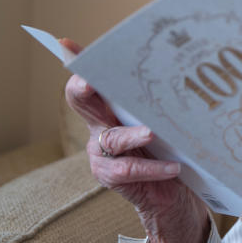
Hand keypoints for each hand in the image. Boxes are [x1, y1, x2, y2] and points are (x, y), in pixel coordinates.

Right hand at [61, 38, 209, 242]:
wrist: (173, 196)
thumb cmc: (170, 149)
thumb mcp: (166, 120)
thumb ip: (161, 98)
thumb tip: (173, 59)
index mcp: (109, 107)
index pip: (88, 80)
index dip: (77, 64)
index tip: (67, 46)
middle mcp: (99, 126)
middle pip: (82, 101)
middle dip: (85, 88)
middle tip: (92, 81)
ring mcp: (101, 153)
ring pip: (112, 138)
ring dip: (133, 135)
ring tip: (152, 133)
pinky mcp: (111, 177)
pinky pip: (129, 169)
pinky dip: (153, 167)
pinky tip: (174, 166)